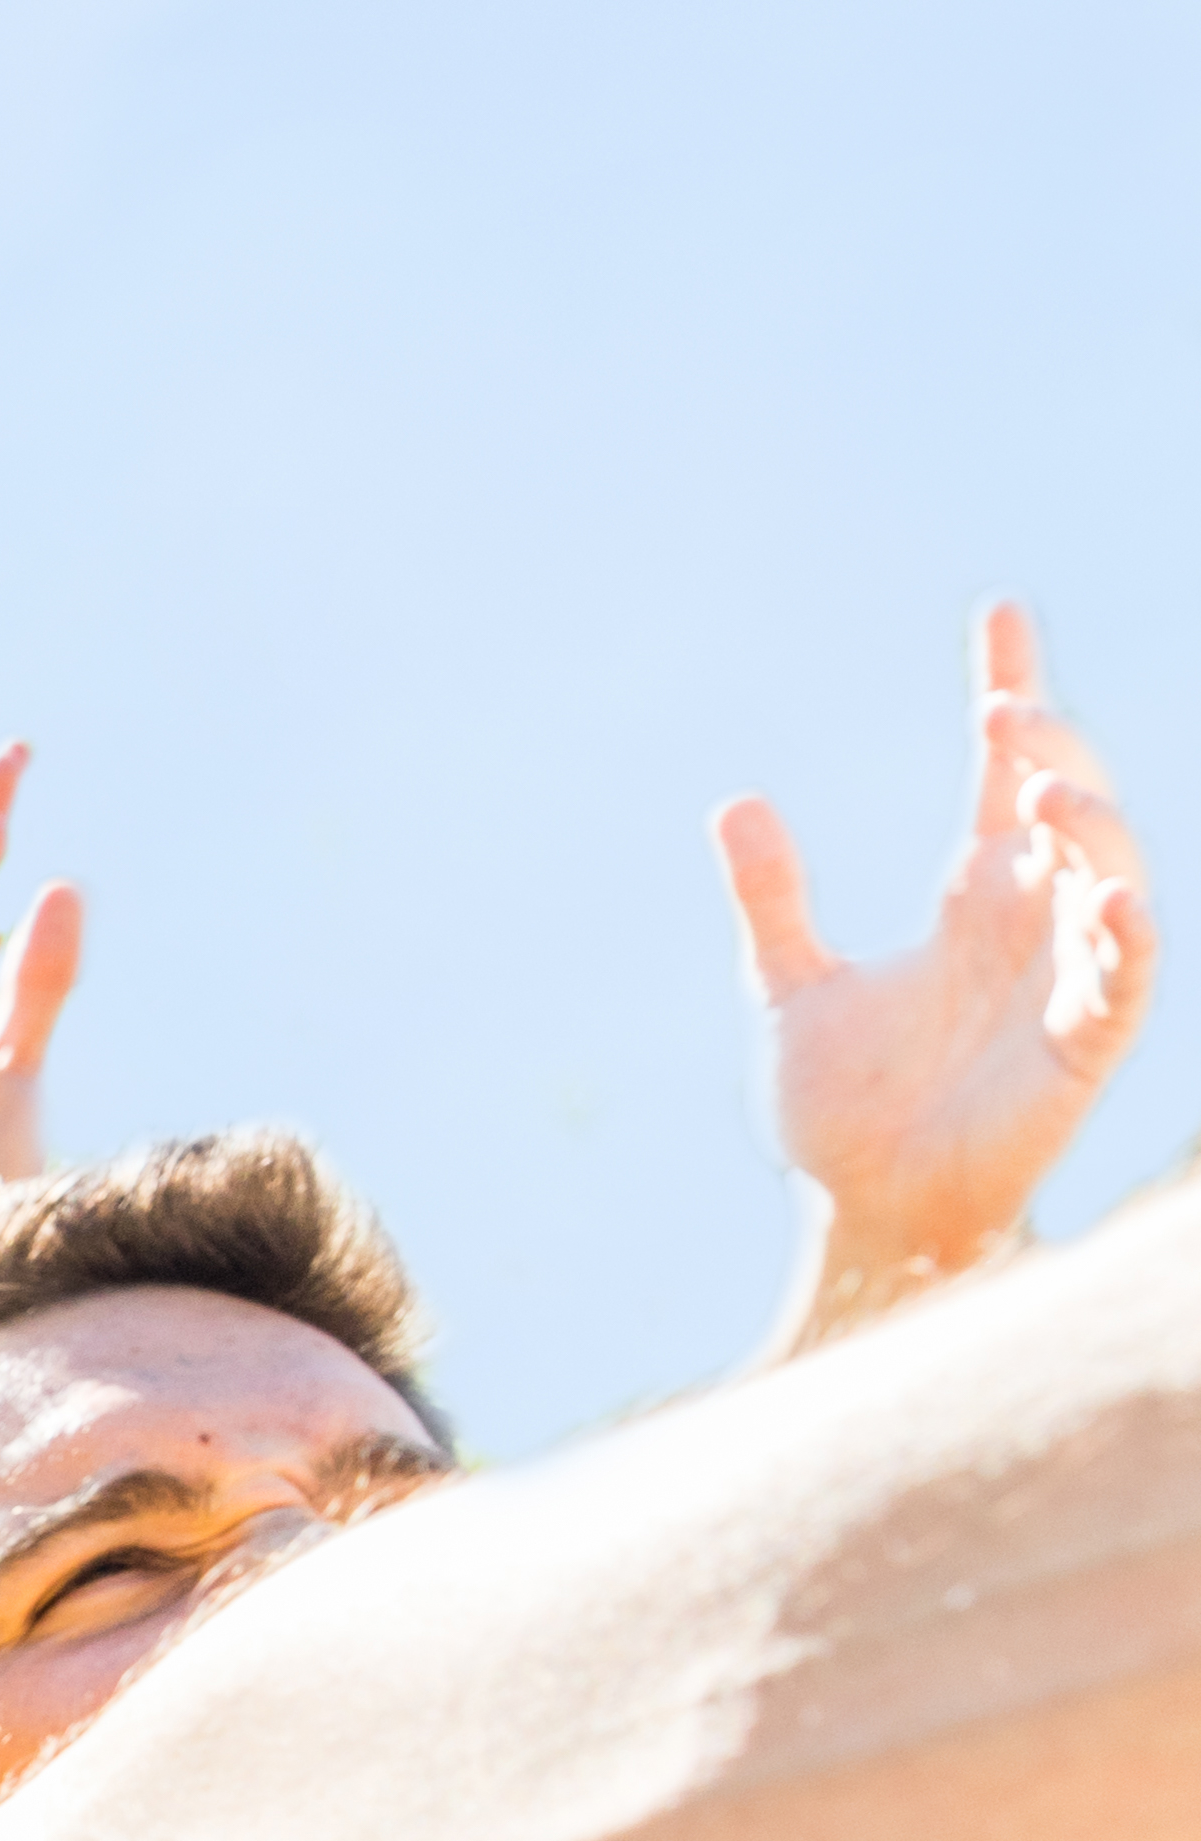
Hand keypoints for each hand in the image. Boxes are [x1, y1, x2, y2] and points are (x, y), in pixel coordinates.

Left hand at [720, 598, 1153, 1287]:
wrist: (864, 1207)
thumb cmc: (842, 1109)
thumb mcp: (789, 989)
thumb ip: (772, 900)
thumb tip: (733, 804)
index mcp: (975, 895)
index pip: (1005, 773)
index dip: (1013, 691)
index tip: (998, 614)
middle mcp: (1033, 920)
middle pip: (1068, 804)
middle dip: (1048, 753)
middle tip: (999, 716)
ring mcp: (1065, 978)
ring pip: (1113, 877)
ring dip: (1089, 830)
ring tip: (1040, 791)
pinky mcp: (1085, 1046)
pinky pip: (1124, 980)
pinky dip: (1124, 938)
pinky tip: (1109, 902)